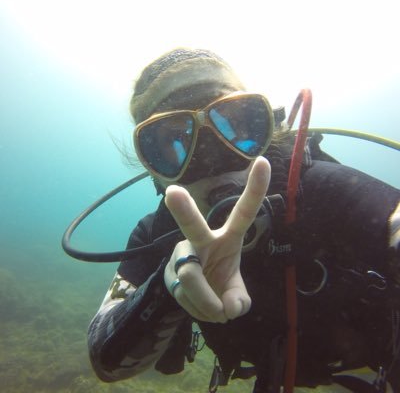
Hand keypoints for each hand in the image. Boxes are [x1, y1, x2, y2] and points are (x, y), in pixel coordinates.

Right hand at [164, 157, 270, 322]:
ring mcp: (182, 256)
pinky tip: (203, 309)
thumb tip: (228, 308)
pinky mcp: (170, 273)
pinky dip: (200, 311)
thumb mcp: (235, 291)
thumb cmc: (219, 282)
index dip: (254, 190)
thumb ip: (239, 300)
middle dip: (183, 209)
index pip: (242, 212)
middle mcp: (200, 240)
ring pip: (191, 277)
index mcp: (227, 238)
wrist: (191, 297)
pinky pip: (184, 295)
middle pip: (192, 226)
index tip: (263, 162)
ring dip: (208, 303)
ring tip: (218, 313)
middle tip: (172, 192)